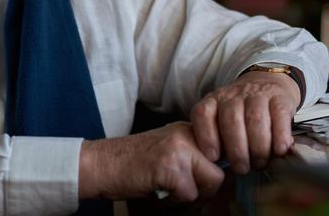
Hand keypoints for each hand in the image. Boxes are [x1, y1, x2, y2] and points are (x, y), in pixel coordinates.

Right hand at [78, 122, 223, 201]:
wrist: (103, 163)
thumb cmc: (134, 163)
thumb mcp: (170, 152)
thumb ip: (195, 158)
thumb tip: (225, 180)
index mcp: (188, 128)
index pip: (223, 151)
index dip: (217, 174)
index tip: (205, 185)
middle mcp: (186, 133)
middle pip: (219, 172)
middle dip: (205, 189)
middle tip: (181, 191)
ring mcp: (178, 148)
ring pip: (209, 183)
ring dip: (190, 195)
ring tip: (167, 189)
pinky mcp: (170, 166)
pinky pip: (189, 194)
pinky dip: (174, 200)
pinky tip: (157, 189)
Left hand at [190, 71, 300, 174]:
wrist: (265, 83)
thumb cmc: (239, 112)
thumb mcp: (221, 119)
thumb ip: (217, 138)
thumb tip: (218, 167)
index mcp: (213, 100)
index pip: (202, 113)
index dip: (206, 136)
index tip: (213, 157)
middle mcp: (232, 95)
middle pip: (231, 120)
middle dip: (237, 149)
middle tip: (241, 168)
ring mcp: (257, 94)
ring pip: (256, 119)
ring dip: (258, 147)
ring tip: (259, 164)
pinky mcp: (280, 98)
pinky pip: (279, 116)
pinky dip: (280, 136)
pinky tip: (279, 151)